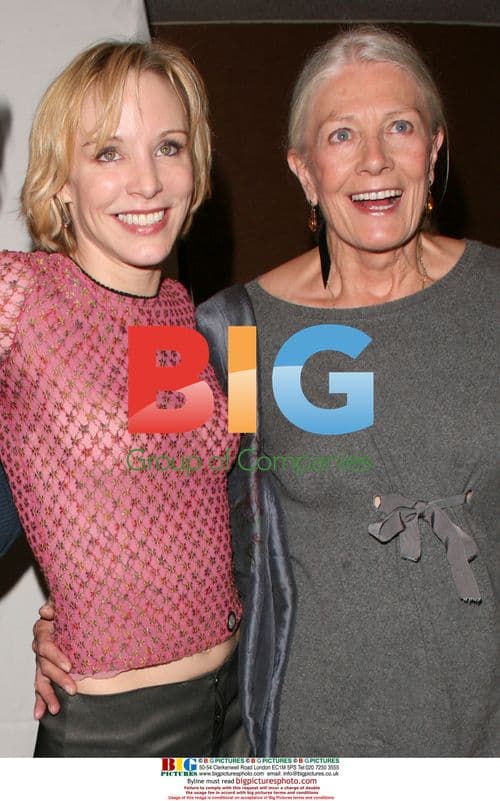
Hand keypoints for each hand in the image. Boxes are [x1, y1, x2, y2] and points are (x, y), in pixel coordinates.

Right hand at [32, 600, 76, 718]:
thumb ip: (57, 604)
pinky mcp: (46, 670)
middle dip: (58, 679)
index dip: (56, 656)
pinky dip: (40, 700)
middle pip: (44, 665)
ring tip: (55, 708)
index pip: (45, 644)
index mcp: (44, 629)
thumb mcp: (68, 603)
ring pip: (41, 678)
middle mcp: (41, 645)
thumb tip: (45, 611)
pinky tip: (40, 714)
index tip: (70, 666)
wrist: (77, 612)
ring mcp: (42, 659)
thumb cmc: (73, 607)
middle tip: (73, 689)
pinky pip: (40, 686)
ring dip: (48, 694)